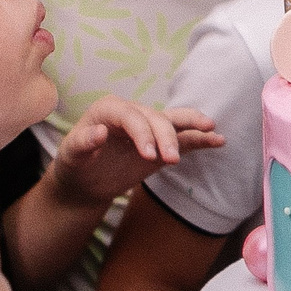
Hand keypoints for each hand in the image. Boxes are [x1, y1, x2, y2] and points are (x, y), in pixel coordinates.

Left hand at [49, 97, 221, 208]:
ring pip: (174, 121)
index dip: (143, 133)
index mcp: (109, 110)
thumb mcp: (71, 155)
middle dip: (166, 137)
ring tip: (211, 129)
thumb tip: (99, 132)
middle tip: (170, 160)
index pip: (132, 116)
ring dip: (192, 126)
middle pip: (156, 119)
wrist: (85, 181)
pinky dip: (200, 138)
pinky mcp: (161, 142)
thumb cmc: (75, 164)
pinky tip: (218, 140)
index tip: (149, 156)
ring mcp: (149, 127)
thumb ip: (83, 142)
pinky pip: (184, 137)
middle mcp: (132, 113)